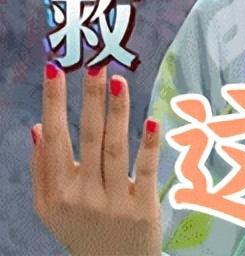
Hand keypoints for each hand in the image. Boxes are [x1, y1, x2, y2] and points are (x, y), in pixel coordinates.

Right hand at [30, 62, 161, 255]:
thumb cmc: (82, 231)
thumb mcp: (52, 209)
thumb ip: (43, 170)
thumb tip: (39, 127)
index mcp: (58, 192)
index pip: (55, 138)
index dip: (54, 103)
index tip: (55, 69)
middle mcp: (83, 196)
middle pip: (87, 138)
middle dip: (89, 99)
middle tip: (94, 65)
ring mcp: (114, 202)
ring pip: (115, 148)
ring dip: (117, 113)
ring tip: (119, 81)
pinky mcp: (142, 208)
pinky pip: (145, 171)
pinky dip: (148, 146)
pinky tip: (152, 121)